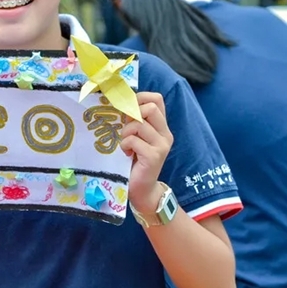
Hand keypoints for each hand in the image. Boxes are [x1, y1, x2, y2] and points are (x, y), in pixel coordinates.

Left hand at [120, 92, 173, 213]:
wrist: (142, 189)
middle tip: (126, 129)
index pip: (157, 99)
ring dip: (125, 133)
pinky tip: (127, 154)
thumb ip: (134, 121)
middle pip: (150, 108)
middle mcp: (165, 134)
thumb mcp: (136, 136)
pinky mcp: (154, 156)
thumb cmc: (135, 161)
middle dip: (132, 115)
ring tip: (125, 145)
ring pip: (139, 124)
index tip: (128, 110)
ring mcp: (161, 145)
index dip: (140, 98)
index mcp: (162, 126)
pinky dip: (125, 145)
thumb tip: (121, 102)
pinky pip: (133, 140)